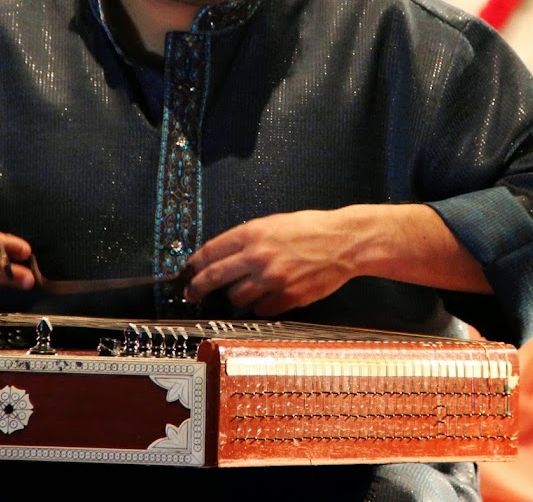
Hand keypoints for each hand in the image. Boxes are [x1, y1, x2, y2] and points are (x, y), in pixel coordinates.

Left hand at [180, 203, 490, 315]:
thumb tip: (220, 255)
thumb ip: (248, 238)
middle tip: (190, 293)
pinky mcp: (287, 297)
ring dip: (237, 296)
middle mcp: (259, 255)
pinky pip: (260, 309)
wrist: (345, 242)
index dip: (194, 264)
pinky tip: (268, 296)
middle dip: (197, 288)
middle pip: (214, 277)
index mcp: (254, 233)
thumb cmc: (311, 230)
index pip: (211, 251)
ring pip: (236, 297)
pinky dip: (261, 305)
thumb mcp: (276, 223)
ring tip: (247, 290)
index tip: (187, 272)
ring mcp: (272, 278)